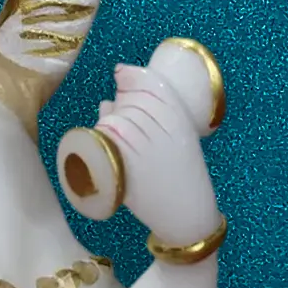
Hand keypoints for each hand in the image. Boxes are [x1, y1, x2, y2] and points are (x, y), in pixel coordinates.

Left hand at [98, 63, 218, 245]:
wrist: (187, 213)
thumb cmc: (180, 175)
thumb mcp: (176, 140)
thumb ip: (150, 117)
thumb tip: (106, 101)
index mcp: (180, 119)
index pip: (152, 83)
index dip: (132, 74)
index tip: (121, 74)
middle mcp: (164, 128)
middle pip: (131, 100)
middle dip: (120, 100)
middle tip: (116, 112)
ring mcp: (145, 145)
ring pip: (115, 117)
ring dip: (107, 120)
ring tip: (111, 135)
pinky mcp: (129, 163)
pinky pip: (106, 137)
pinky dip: (99, 136)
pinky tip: (101, 142)